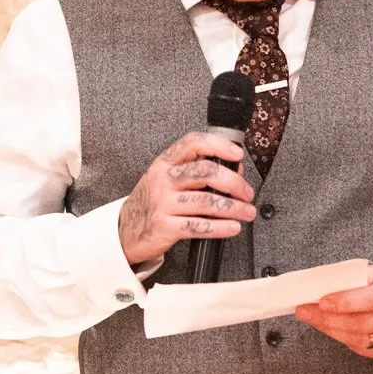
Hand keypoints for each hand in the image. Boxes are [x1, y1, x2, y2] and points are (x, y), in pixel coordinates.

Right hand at [117, 132, 257, 268]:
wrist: (125, 230)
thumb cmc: (152, 203)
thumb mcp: (167, 180)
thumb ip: (197, 173)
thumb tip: (235, 172)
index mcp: (165, 162)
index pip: (193, 143)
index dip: (219, 145)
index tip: (237, 155)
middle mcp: (163, 179)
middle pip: (205, 172)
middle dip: (234, 183)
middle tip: (247, 193)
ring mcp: (162, 203)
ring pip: (206, 202)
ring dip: (233, 208)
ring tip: (247, 212)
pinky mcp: (164, 226)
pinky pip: (199, 227)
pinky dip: (220, 228)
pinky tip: (233, 227)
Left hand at [294, 266, 372, 360]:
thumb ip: (353, 278)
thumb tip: (321, 286)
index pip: (369, 300)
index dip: (344, 303)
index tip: (321, 301)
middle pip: (358, 323)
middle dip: (326, 318)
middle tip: (304, 311)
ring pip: (357, 339)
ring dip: (329, 329)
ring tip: (311, 318)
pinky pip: (360, 348)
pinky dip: (341, 337)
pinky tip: (329, 327)